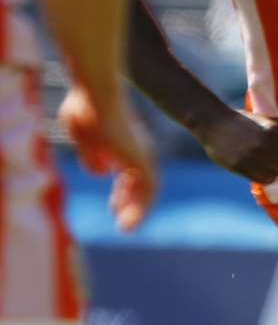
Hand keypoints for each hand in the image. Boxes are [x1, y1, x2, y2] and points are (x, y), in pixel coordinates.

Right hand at [58, 86, 155, 230]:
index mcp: (123, 142)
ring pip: (146, 188)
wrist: (96, 96)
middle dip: (131, 202)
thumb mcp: (83, 136)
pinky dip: (140, 206)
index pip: (130, 172)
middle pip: (139, 182)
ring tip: (126, 229)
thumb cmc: (84, 109)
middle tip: (123, 222)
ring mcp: (141, 153)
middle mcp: (136, 148)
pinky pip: (148, 188)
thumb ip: (92, 155)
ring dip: (137, 210)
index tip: (115, 207)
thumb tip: (101, 172)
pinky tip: (129, 220)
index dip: (123, 190)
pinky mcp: (142, 159)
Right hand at [197, 109, 277, 183]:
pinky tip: (259, 167)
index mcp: (276, 130)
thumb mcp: (269, 121)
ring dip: (275, 168)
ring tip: (266, 160)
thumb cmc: (246, 121)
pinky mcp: (240, 167)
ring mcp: (252, 157)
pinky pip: (262, 179)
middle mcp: (266, 144)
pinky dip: (264, 175)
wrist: (214, 123)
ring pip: (277, 173)